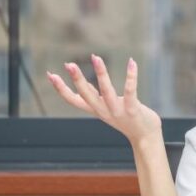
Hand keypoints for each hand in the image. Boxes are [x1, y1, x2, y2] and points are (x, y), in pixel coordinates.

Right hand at [46, 55, 162, 146]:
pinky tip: (131, 62)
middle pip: (86, 95)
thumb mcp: (106, 109)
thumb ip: (95, 97)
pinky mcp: (133, 110)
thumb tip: (81, 83)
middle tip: (69, 64)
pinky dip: (131, 76)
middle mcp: (104, 111)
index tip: (50, 74)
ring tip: (95, 57)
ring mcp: (118, 111)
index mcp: (96, 110)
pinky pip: (130, 91)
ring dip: (101, 73)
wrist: (145, 138)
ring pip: (106, 91)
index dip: (60, 89)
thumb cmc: (126, 120)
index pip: (73, 100)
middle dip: (77, 79)